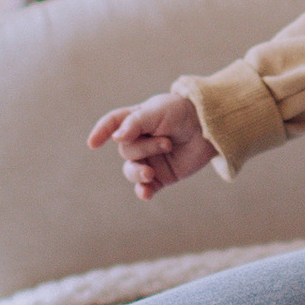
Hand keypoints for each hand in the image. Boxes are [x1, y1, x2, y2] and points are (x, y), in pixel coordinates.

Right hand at [88, 89, 211, 201]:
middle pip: (126, 150)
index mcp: (135, 120)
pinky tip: (145, 194)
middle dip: (144, 148)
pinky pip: (146, 187)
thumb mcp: (158, 111)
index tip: (93, 144)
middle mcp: (139, 141)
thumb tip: (117, 138)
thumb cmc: (183, 113)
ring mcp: (150, 159)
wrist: (212, 128)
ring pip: (131, 171)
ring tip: (151, 173)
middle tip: (167, 142)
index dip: (101, 132)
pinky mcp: (162, 176)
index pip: (113, 124)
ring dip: (138, 173)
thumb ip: (136, 123)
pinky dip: (143, 191)